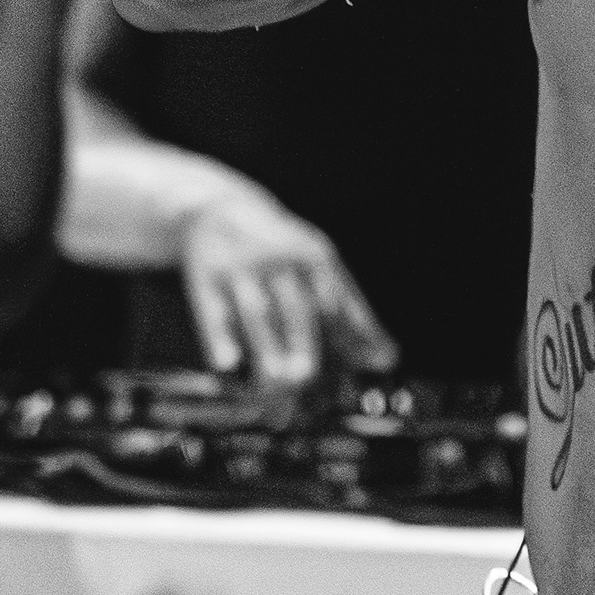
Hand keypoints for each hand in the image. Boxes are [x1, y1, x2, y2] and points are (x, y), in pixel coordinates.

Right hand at [176, 192, 396, 387]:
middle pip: (298, 310)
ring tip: (276, 386)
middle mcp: (281, 261)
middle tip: (309, 380)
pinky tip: (228, 366)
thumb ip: (352, 311)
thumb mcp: (319, 265)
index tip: (351, 376)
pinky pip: (213, 314)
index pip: (336, 303)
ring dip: (267, 351)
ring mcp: (242, 269)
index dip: (347, 340)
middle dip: (307, 347)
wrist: (220, 208)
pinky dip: (220, 340)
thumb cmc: (283, 251)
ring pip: (257, 316)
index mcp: (316, 258)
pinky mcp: (205, 279)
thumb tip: (388, 360)